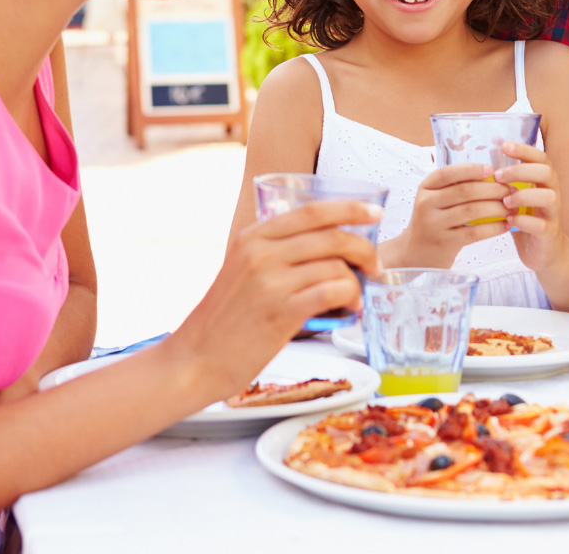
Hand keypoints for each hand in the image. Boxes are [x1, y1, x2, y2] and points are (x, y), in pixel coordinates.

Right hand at [173, 200, 380, 401]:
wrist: (194, 360)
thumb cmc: (223, 322)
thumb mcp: (241, 271)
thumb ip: (275, 254)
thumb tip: (329, 250)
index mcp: (252, 237)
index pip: (311, 211)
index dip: (349, 208)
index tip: (374, 212)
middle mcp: (261, 253)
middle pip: (332, 236)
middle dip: (364, 249)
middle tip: (374, 266)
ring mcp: (271, 281)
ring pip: (337, 266)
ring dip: (357, 282)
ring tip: (354, 299)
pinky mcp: (281, 311)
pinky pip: (333, 292)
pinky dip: (350, 299)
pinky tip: (349, 310)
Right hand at [384, 163, 510, 267]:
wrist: (415, 253)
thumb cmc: (433, 222)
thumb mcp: (435, 200)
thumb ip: (455, 187)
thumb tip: (493, 175)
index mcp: (425, 188)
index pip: (448, 173)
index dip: (471, 170)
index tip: (492, 170)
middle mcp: (426, 204)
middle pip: (465, 191)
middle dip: (493, 189)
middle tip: (511, 190)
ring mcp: (434, 224)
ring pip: (472, 211)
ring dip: (497, 208)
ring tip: (512, 208)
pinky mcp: (444, 243)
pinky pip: (474, 232)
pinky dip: (493, 227)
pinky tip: (506, 225)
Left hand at [494, 141, 565, 271]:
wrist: (546, 252)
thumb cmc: (528, 219)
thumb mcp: (518, 194)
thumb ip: (508, 174)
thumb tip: (492, 146)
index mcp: (544, 181)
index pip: (540, 157)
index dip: (524, 150)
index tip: (504, 146)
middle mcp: (553, 193)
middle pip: (546, 172)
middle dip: (521, 170)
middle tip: (498, 176)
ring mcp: (553, 214)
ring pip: (549, 197)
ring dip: (524, 195)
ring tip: (505, 201)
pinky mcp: (549, 234)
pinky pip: (541, 225)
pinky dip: (524, 221)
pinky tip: (509, 220)